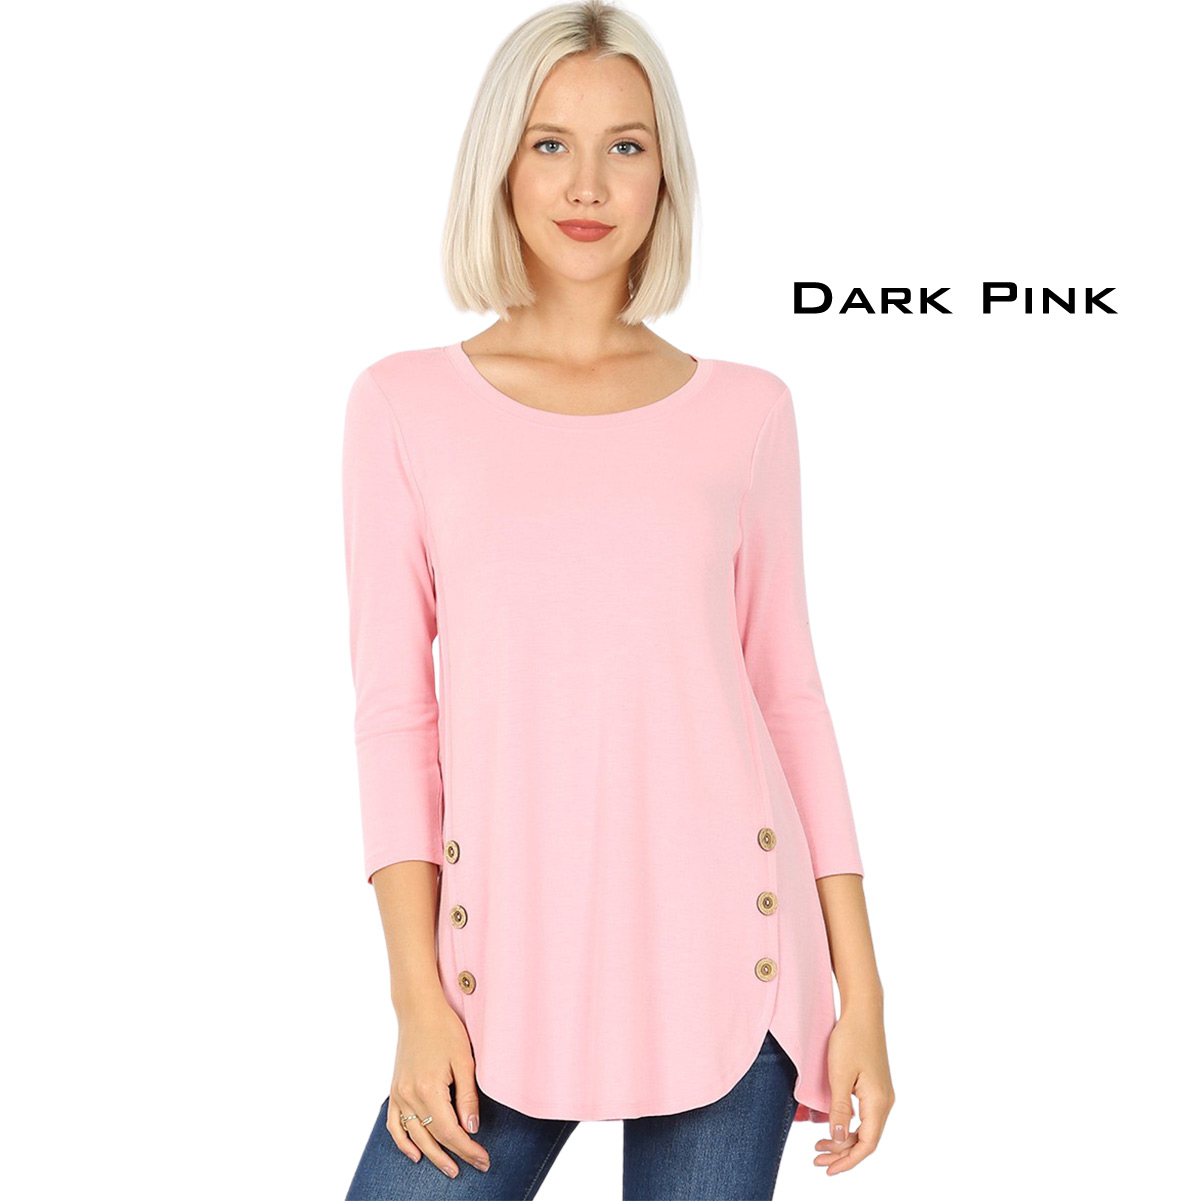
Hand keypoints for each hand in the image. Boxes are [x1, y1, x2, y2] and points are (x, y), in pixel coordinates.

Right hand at [386, 999, 491, 1177]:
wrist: (418, 1009)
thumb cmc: (445, 1029)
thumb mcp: (464, 1060)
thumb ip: (468, 1097)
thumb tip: (472, 1129)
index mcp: (429, 1088)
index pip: (450, 1131)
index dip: (467, 1149)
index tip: (483, 1160)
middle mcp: (410, 1095)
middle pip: (433, 1137)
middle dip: (455, 1156)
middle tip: (476, 1166)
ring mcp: (399, 1093)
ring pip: (414, 1136)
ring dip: (432, 1155)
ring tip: (450, 1168)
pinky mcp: (394, 1089)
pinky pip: (394, 1124)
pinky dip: (403, 1142)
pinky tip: (415, 1154)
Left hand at [813, 1002, 893, 1173]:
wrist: (863, 1012)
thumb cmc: (850, 1039)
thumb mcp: (840, 1075)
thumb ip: (840, 1108)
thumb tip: (839, 1139)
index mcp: (879, 1102)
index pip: (866, 1144)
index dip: (848, 1161)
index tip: (828, 1169)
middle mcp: (884, 1102)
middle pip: (866, 1140)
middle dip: (843, 1154)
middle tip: (817, 1159)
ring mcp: (881, 1095)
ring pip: (865, 1129)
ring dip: (844, 1140)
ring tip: (820, 1145)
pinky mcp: (875, 1087)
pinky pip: (864, 1116)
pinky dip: (849, 1126)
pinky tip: (833, 1126)